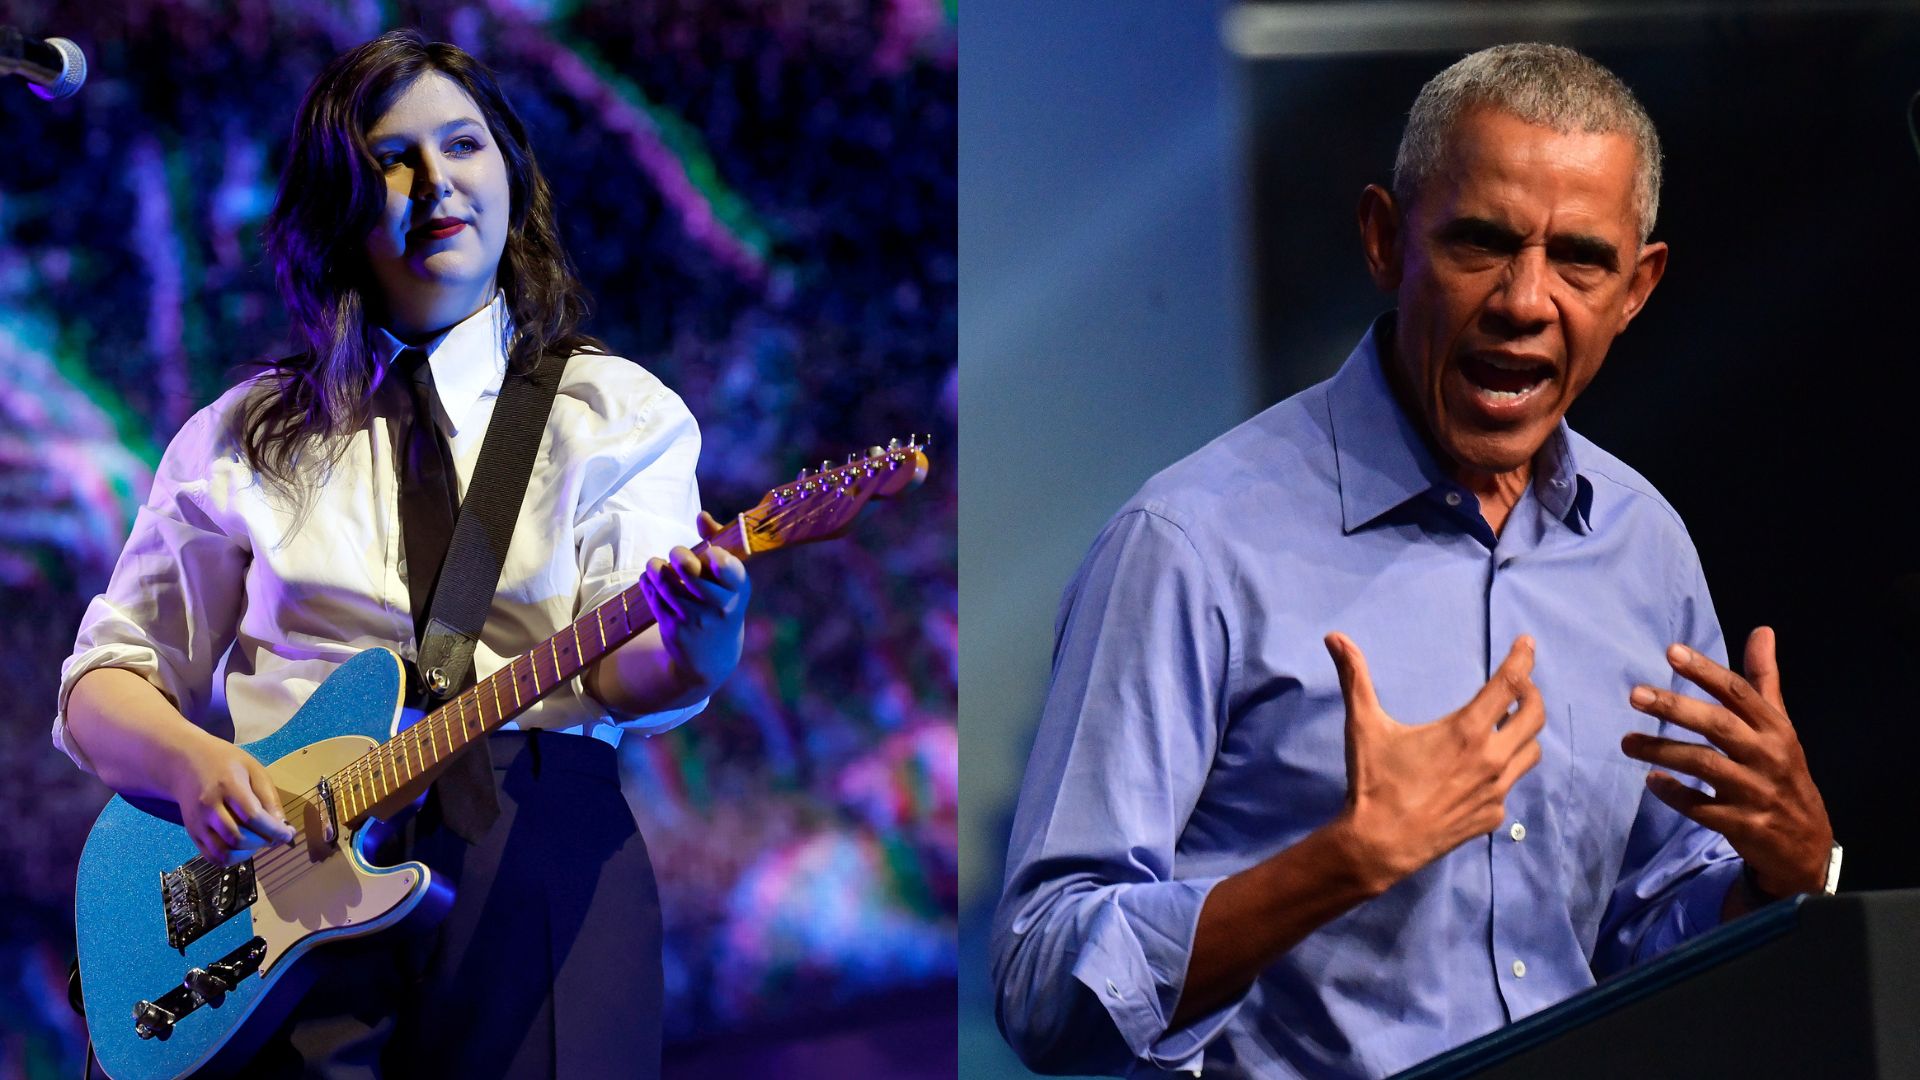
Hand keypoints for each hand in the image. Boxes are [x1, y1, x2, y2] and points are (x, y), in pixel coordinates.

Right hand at [164, 733, 294, 866]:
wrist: (186, 762)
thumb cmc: (226, 763)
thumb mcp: (254, 770)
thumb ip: (269, 797)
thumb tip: (282, 826)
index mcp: (227, 786)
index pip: (252, 817)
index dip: (274, 830)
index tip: (288, 834)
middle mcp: (208, 806)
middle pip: (238, 837)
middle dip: (263, 842)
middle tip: (275, 836)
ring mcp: (197, 822)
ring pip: (223, 852)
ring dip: (248, 853)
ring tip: (259, 841)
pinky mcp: (192, 833)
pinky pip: (212, 856)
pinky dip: (232, 858)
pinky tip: (244, 848)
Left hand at [638, 512, 750, 695]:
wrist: (713, 656)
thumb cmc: (721, 603)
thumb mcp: (729, 580)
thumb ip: (717, 543)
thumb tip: (702, 516)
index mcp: (738, 589)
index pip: (729, 570)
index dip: (716, 558)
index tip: (708, 553)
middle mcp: (720, 606)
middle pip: (691, 573)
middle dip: (679, 556)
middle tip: (676, 554)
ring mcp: (697, 619)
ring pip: (667, 584)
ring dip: (656, 569)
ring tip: (655, 564)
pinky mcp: (674, 628)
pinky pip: (654, 599)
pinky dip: (648, 584)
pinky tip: (650, 578)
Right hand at [1326, 633, 1544, 889]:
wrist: (1380, 845)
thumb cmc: (1374, 782)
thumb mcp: (1364, 725)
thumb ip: (1354, 677)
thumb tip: (1334, 637)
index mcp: (1466, 731)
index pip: (1510, 684)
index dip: (1521, 658)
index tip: (1527, 642)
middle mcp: (1491, 759)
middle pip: (1535, 716)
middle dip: (1532, 692)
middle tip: (1521, 683)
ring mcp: (1496, 791)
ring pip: (1531, 752)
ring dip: (1524, 733)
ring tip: (1507, 726)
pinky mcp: (1492, 816)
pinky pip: (1510, 785)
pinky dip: (1504, 770)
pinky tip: (1482, 771)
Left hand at [1623, 628, 1832, 898]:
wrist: (1807, 844)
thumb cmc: (1784, 773)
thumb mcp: (1780, 726)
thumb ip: (1763, 680)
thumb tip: (1761, 630)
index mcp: (1775, 729)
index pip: (1738, 692)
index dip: (1705, 671)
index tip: (1671, 651)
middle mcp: (1767, 756)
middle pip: (1719, 726)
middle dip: (1676, 708)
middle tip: (1634, 695)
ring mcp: (1755, 792)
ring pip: (1704, 766)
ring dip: (1662, 751)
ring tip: (1627, 742)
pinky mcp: (1743, 826)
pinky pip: (1701, 808)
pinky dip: (1674, 794)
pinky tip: (1651, 781)